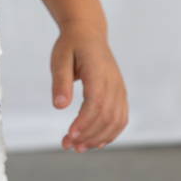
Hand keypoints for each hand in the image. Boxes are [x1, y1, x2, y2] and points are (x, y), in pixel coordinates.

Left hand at [50, 24, 127, 151]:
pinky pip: (121, 118)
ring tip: (77, 147)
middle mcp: (113, 82)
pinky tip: (95, 143)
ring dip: (98, 138)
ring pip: (116, 121)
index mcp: (98, 71)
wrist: (88, 33)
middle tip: (66, 145)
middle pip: (106, 116)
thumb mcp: (59, 58)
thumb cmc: (71, 45)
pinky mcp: (119, 94)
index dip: (84, 122)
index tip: (69, 135)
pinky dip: (110, 133)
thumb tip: (59, 105)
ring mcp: (119, 88)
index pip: (96, 102)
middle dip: (87, 135)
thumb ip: (60, 81)